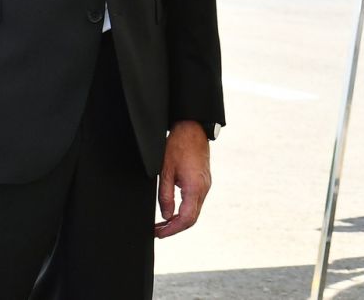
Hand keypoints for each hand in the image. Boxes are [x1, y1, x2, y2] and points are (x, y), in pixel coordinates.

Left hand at [155, 120, 210, 237]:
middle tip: (158, 232)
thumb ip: (165, 196)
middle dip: (174, 228)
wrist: (192, 129)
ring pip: (194, 211)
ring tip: (161, 224)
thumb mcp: (165, 171)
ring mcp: (206, 185)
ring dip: (179, 220)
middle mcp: (204, 189)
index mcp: (195, 187)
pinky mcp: (204, 182)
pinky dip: (184, 210)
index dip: (172, 230)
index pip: (186, 219)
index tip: (159, 234)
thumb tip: (166, 216)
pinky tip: (172, 211)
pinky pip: (195, 202)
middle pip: (192, 218)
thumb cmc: (178, 146)